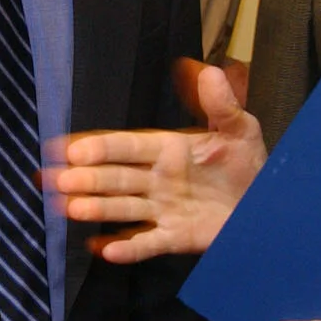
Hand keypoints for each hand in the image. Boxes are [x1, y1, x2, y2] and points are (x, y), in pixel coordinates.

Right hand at [43, 64, 265, 261]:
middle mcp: (157, 179)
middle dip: (86, 178)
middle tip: (56, 179)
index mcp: (167, 150)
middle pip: (115, 178)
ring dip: (97, 208)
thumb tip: (208, 71)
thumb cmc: (247, 163)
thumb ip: (221, 104)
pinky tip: (103, 249)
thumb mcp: (238, 129)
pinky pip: (146, 244)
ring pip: (123, 208)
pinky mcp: (173, 238)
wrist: (264, 205)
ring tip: (72, 209)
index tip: (70, 148)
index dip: (99, 148)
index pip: (127, 147)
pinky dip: (126, 248)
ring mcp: (162, 210)